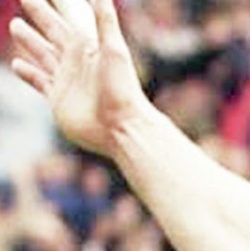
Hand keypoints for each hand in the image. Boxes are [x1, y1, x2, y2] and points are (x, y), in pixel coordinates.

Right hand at [8, 0, 149, 154]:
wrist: (121, 128)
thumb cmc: (122, 90)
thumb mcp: (114, 50)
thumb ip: (106, 21)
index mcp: (89, 45)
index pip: (70, 15)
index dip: (59, 0)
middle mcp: (77, 60)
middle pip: (53, 30)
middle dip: (40, 14)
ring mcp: (67, 79)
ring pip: (43, 53)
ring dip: (30, 40)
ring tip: (16, 25)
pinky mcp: (59, 99)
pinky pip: (40, 81)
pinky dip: (28, 73)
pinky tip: (17, 64)